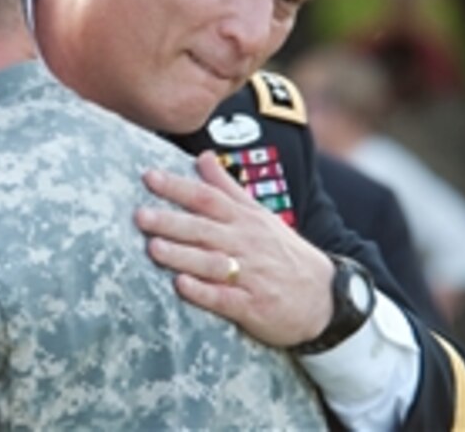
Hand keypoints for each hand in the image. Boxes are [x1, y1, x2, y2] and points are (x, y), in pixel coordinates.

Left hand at [134, 151, 334, 346]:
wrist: (324, 298)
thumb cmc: (282, 252)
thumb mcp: (259, 215)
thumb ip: (226, 188)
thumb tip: (202, 157)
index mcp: (245, 220)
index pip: (208, 198)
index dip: (178, 187)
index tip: (149, 177)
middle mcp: (246, 244)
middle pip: (204, 229)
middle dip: (171, 222)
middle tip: (140, 216)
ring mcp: (251, 275)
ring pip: (211, 263)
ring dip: (182, 255)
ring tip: (153, 248)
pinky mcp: (252, 306)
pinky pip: (225, 298)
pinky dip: (204, 292)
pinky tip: (181, 286)